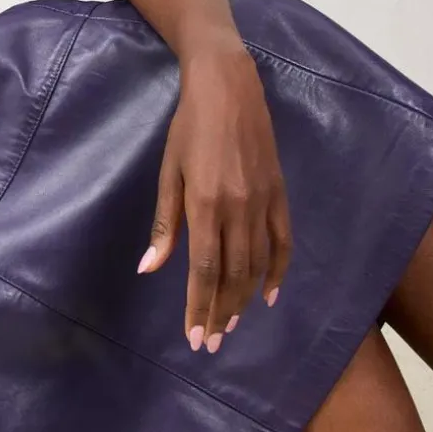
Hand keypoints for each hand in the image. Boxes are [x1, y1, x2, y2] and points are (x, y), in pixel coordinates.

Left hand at [138, 46, 291, 353]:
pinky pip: (282, 242)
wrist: (228, 87)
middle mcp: (237, 209)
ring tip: (231, 325)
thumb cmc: (188, 127)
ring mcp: (262, 202)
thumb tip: (149, 269)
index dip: (200, 307)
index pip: (203, 271)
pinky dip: (278, 271)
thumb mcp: (168, 172)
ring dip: (243, 299)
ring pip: (256, 264)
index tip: (196, 337)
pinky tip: (270, 295)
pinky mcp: (279, 194)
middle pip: (231, 275)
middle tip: (212, 343)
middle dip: (220, 313)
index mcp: (205, 205)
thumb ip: (164, 224)